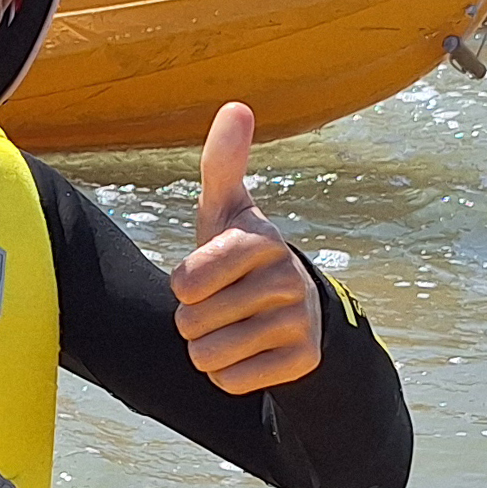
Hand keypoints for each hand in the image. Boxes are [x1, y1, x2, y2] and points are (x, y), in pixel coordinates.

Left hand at [169, 101, 322, 393]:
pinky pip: (231, 381)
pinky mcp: (304, 360)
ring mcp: (299, 321)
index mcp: (262, 239)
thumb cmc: (239, 253)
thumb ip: (222, 163)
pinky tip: (250, 353)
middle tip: (220, 305)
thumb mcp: (225, 210)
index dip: (183, 286)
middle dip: (193, 321)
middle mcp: (287, 278)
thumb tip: (237, 106)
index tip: (202, 276)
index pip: (186, 281)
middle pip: (192, 322)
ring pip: (208, 357)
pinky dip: (229, 375)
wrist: (290, 308)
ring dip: (207, 350)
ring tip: (231, 328)